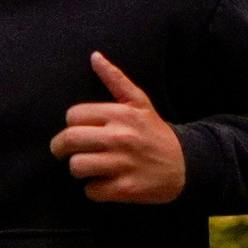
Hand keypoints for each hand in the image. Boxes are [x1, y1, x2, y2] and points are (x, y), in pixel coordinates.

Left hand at [51, 53, 185, 203]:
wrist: (186, 165)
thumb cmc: (155, 133)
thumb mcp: (139, 102)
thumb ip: (115, 79)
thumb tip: (94, 56)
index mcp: (120, 114)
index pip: (73, 116)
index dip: (72, 125)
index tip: (79, 131)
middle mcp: (120, 137)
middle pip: (69, 140)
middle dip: (61, 148)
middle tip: (66, 152)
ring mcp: (122, 164)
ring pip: (76, 166)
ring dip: (79, 169)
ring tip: (89, 167)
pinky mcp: (125, 189)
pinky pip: (92, 190)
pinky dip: (95, 190)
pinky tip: (105, 183)